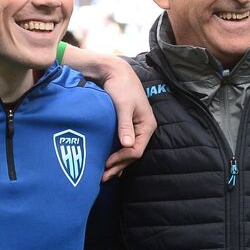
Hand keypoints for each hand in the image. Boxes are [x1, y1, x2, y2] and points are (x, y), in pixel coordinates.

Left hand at [62, 46, 155, 178]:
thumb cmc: (121, 87)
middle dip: (119, 166)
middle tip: (103, 177)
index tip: (106, 164)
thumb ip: (125, 125)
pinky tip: (107, 163)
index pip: (136, 150)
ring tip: (103, 174)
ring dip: (117, 163)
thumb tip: (127, 144)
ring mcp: (135, 129)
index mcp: (147, 125)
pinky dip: (116, 155)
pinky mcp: (126, 127)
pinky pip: (123, 146)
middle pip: (133, 154)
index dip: (122, 159)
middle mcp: (143, 129)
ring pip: (128, 151)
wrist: (115, 72)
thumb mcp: (123, 106)